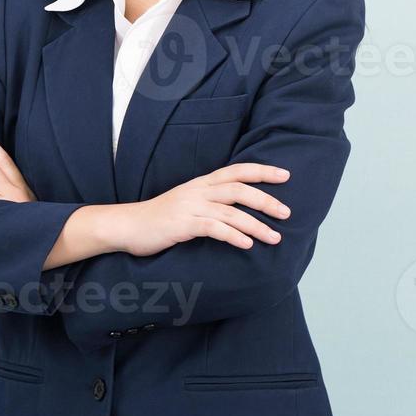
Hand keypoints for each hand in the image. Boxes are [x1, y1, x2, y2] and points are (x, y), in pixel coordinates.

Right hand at [116, 162, 291, 256]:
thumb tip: (240, 210)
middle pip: (239, 189)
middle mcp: (198, 191)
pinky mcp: (182, 225)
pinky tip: (247, 245)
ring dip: (256, 225)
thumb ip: (211, 202)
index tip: (285, 175)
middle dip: (266, 200)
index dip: (262, 171)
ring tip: (275, 238)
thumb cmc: (161, 218)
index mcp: (202, 183)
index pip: (237, 170)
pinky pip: (213, 228)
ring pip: (231, 212)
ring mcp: (190, 207)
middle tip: (287, 212)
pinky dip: (233, 236)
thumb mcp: (188, 203)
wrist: (128, 225)